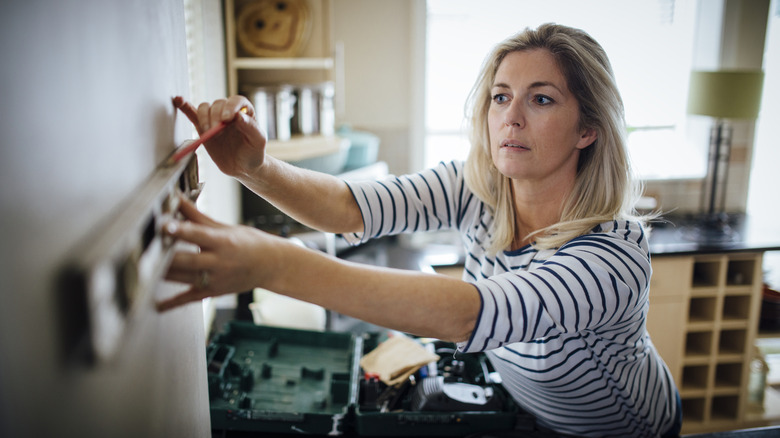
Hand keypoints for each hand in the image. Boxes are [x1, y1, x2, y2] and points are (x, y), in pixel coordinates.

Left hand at [157, 197, 281, 311]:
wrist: (270, 266)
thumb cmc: (249, 243)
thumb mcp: (225, 228)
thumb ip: (197, 217)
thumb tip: (177, 198)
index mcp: (223, 242)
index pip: (198, 235)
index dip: (180, 230)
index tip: (164, 225)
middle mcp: (219, 262)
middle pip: (186, 260)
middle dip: (165, 255)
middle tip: (145, 249)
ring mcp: (215, 280)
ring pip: (183, 278)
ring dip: (162, 274)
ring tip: (141, 268)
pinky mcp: (212, 291)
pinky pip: (189, 298)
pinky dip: (171, 303)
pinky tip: (156, 305)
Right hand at [173, 95, 266, 177]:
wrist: (243, 167)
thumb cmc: (254, 152)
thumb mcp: (258, 141)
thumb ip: (251, 127)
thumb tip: (238, 115)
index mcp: (245, 111)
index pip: (236, 101)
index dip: (230, 107)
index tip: (227, 119)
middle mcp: (229, 111)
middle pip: (218, 104)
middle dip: (215, 116)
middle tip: (216, 131)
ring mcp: (215, 118)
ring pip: (205, 108)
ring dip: (204, 118)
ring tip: (209, 132)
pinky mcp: (203, 127)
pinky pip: (193, 113)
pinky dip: (185, 107)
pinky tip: (178, 100)